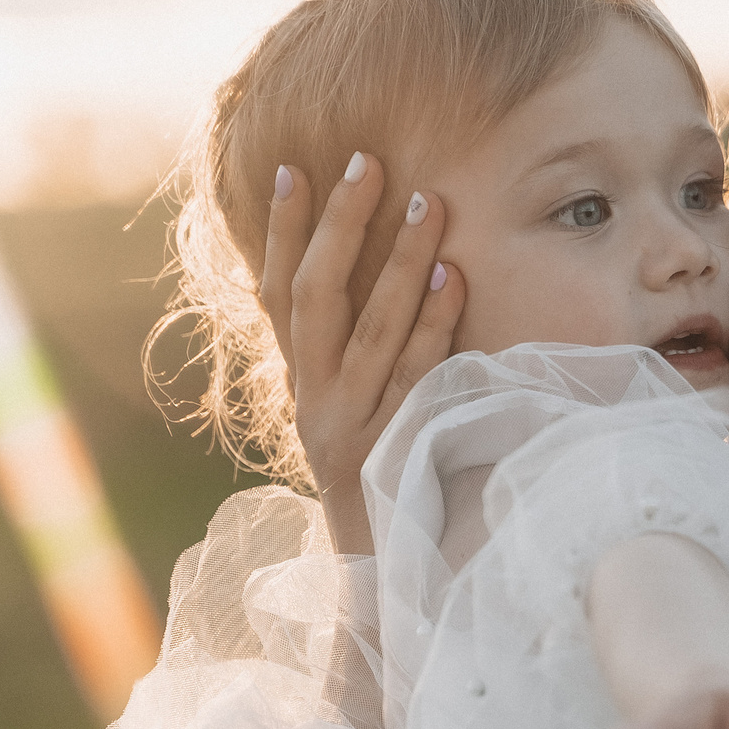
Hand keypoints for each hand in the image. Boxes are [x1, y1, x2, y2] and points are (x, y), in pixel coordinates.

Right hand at [259, 156, 467, 546]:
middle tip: (371, 163)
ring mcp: (356, 424)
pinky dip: (435, 323)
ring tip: (428, 201)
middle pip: (316, 298)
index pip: (274, 294)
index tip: (292, 167)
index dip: (277, 232)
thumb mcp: (343, 410)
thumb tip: (344, 266)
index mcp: (298, 383)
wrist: (382, 565)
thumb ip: (340, 350)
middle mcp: (316, 400)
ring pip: (372, 329)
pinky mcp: (401, 445)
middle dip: (341, 226)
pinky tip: (454, 278)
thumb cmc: (374, 470)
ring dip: (399, 261)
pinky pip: (420, 373)